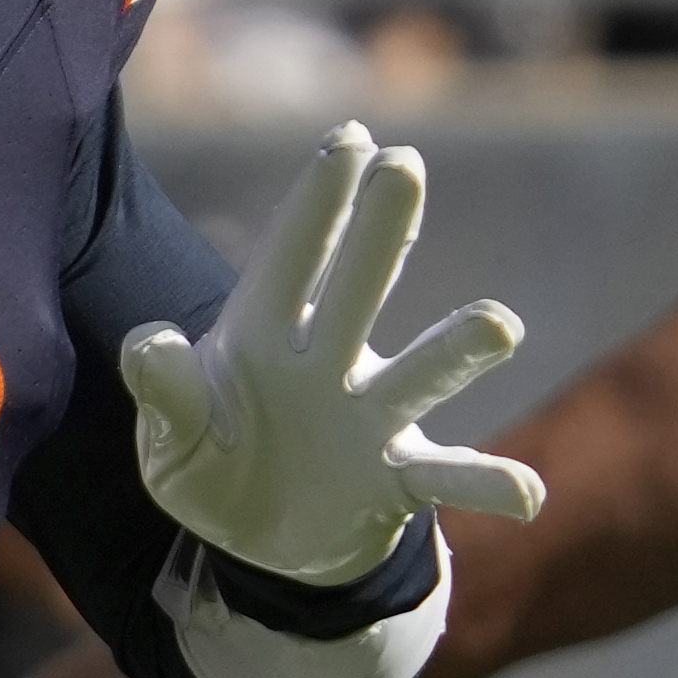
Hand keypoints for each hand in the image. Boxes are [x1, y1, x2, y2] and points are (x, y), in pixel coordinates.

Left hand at [122, 124, 542, 584]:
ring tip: (499, 325)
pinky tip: (526, 493)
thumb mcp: (171, 437)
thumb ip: (165, 394)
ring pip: (418, 374)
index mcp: (262, 336)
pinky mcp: (395, 481)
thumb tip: (150, 344)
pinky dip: (486, 483)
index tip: (350, 137)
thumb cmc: (208, 463)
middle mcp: (326, 362)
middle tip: (405, 165)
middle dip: (379, 230)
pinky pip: (446, 477)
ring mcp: (369, 418)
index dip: (316, 202)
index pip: (290, 257)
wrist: (253, 540)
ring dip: (456, 350)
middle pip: (357, 289)